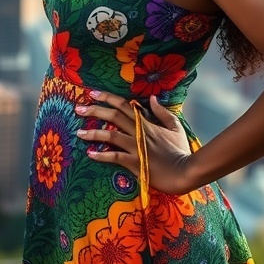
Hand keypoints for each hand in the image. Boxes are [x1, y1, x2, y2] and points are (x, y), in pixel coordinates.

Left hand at [75, 91, 197, 196]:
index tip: (92, 93)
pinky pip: (115, 157)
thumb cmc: (180, 150)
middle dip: (94, 111)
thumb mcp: (174, 126)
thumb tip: (152, 98)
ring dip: (93, 133)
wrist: (184, 171)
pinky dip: (102, 155)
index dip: (108, 97)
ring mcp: (136, 147)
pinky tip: (90, 154)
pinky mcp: (135, 163)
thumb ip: (161, 112)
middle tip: (78, 108)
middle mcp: (138, 132)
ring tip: (79, 133)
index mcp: (146, 122)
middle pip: (113, 116)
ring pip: (111, 136)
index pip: (124, 105)